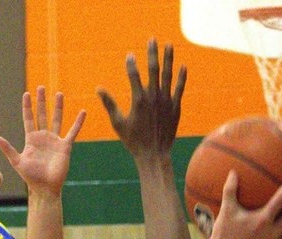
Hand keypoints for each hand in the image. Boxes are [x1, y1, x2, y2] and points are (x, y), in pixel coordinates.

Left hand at [0, 87, 85, 195]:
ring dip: (58, 107)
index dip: (27, 107)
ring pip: (56, 119)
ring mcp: (55, 141)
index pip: (28, 118)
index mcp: (31, 139)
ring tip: (58, 93)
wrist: (45, 188)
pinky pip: (73, 132)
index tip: (26, 94)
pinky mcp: (65, 146)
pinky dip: (78, 122)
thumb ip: (8, 148)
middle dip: (41, 101)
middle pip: (42, 115)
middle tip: (41, 87)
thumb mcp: (17, 161)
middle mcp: (43, 137)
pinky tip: (82, 112)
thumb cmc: (31, 177)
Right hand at [97, 38, 185, 160]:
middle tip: (152, 39)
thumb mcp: (118, 123)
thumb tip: (99, 89)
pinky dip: (181, 77)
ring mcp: (166, 101)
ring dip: (168, 59)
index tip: (130, 55)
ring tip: (169, 45)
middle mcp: (154, 97)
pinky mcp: (175, 107)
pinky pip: (179, 88)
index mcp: (138, 100)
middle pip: (153, 69)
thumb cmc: (133, 141)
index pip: (134, 75)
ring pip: (168, 75)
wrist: (154, 155)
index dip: (131, 64)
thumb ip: (109, 104)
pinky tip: (182, 66)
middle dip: (152, 53)